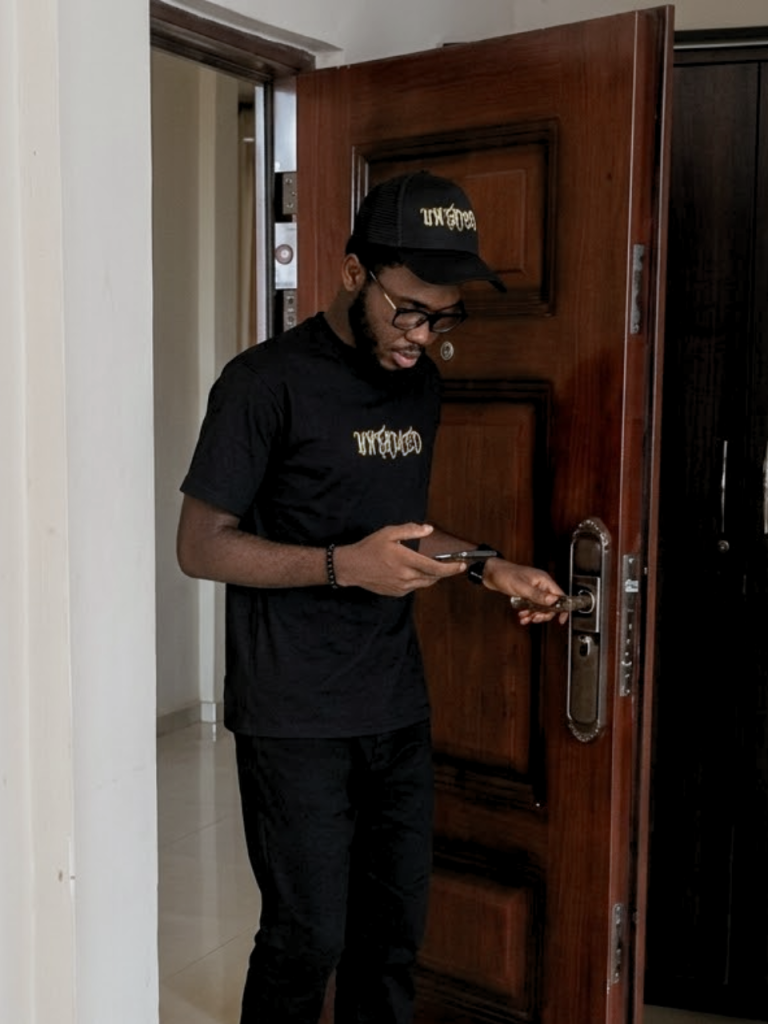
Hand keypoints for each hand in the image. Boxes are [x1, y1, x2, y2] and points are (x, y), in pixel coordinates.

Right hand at [333, 523, 466, 596]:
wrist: (351, 568)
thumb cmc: (369, 548)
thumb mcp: (389, 533)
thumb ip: (410, 530)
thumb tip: (428, 529)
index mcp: (406, 561)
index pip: (435, 567)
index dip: (451, 568)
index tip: (462, 565)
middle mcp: (406, 577)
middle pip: (433, 577)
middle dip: (445, 571)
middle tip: (453, 564)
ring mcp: (401, 587)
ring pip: (425, 583)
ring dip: (433, 576)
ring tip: (435, 567)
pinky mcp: (396, 593)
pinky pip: (414, 587)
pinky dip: (420, 580)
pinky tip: (415, 572)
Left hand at [481, 558, 567, 624]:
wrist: (491, 573)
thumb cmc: (505, 574)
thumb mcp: (522, 587)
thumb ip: (538, 595)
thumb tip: (553, 600)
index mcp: (544, 580)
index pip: (560, 595)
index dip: (562, 608)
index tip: (561, 619)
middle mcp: (541, 585)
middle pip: (551, 604)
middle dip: (543, 614)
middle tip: (534, 618)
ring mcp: (534, 590)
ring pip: (541, 607)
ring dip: (534, 615)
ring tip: (525, 618)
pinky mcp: (527, 594)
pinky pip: (532, 607)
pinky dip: (528, 613)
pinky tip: (522, 616)